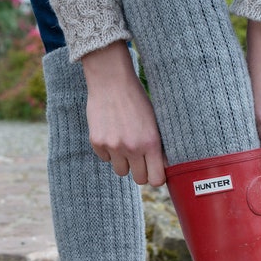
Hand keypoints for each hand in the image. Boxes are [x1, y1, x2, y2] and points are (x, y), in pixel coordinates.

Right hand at [81, 41, 165, 185]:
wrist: (111, 80)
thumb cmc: (136, 100)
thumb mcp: (154, 121)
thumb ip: (158, 146)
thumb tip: (163, 167)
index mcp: (151, 143)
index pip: (156, 180)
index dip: (155, 178)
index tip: (154, 172)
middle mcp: (132, 148)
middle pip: (138, 179)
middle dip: (140, 172)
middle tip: (139, 159)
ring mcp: (113, 147)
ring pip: (121, 171)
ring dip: (123, 162)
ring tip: (124, 143)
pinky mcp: (97, 143)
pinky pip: (105, 158)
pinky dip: (109, 151)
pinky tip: (111, 132)